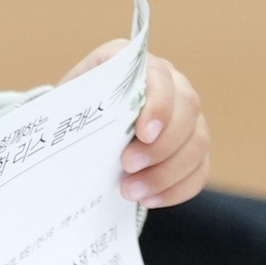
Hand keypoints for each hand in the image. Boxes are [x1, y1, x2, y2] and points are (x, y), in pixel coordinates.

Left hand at [71, 40, 210, 207]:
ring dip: (166, 172)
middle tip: (128, 166)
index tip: (143, 133)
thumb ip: (77, 108)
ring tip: (130, 191)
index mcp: (135, 64)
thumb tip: (78, 125)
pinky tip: (148, 200)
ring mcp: (187, 116)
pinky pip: (200, 169)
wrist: (82, 135)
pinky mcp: (193, 148)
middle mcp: (170, 84)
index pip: (159, 74)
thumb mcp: (65, 106)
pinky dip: (176, 188)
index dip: (158, 104)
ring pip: (198, 142)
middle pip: (188, 108)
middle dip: (161, 143)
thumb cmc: (74, 116)